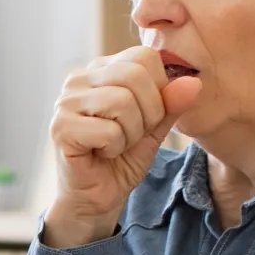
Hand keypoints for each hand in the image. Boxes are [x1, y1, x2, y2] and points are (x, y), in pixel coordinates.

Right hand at [40, 47, 199, 248]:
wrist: (96, 198)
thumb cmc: (121, 159)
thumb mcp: (156, 128)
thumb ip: (171, 103)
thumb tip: (193, 82)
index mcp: (103, 70)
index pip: (144, 56)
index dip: (158, 91)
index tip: (146, 118)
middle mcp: (80, 78)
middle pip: (135, 75)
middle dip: (148, 113)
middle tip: (132, 135)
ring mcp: (66, 101)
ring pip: (121, 102)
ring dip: (130, 134)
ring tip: (115, 145)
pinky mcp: (60, 127)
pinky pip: (108, 130)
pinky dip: (114, 149)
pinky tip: (101, 154)